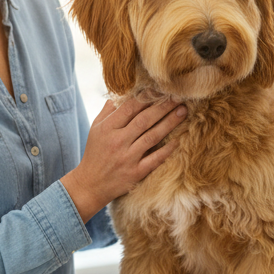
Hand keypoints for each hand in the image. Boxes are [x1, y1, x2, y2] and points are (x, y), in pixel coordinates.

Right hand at [61, 97, 186, 222]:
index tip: (160, 89)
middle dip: (163, 106)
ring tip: (183, 111)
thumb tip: (121, 93)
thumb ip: (108, 111)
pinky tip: (179, 140)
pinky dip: (167, 150)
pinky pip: (155, 159)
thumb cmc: (95, 153)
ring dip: (169, 123)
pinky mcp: (136, 173)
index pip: (129, 108)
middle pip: (144, 120)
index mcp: (107, 128)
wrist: (91, 184)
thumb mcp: (95, 129)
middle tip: (179, 97)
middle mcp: (118, 141)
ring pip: (152, 136)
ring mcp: (128, 158)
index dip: (146, 97)